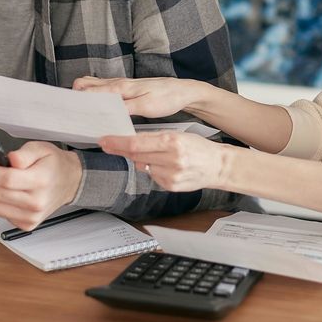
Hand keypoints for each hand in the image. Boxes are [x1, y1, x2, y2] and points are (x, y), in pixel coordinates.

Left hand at [0, 141, 82, 229]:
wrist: (70, 182)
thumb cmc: (54, 165)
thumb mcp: (42, 148)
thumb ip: (24, 153)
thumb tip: (9, 158)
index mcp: (41, 181)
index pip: (6, 179)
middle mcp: (36, 202)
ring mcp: (31, 216)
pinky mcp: (27, 224)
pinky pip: (0, 214)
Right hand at [73, 76, 203, 117]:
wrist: (183, 91)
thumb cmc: (167, 98)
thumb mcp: (147, 106)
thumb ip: (125, 108)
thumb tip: (104, 112)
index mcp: (120, 88)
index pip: (89, 91)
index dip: (77, 100)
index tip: (69, 111)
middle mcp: (118, 83)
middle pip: (85, 84)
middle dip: (75, 96)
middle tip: (72, 112)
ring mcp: (121, 84)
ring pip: (93, 85)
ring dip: (84, 95)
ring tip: (80, 111)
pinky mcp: (126, 88)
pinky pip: (103, 89)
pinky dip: (95, 95)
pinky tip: (96, 107)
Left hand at [99, 132, 226, 191]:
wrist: (218, 166)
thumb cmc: (198, 147)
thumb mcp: (178, 135)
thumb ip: (155, 139)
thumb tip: (131, 142)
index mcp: (172, 142)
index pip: (136, 144)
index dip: (117, 142)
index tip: (104, 140)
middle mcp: (171, 159)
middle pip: (135, 156)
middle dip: (120, 150)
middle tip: (107, 144)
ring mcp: (170, 175)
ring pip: (142, 166)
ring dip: (140, 160)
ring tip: (155, 155)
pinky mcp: (170, 186)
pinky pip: (152, 176)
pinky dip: (153, 169)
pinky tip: (165, 166)